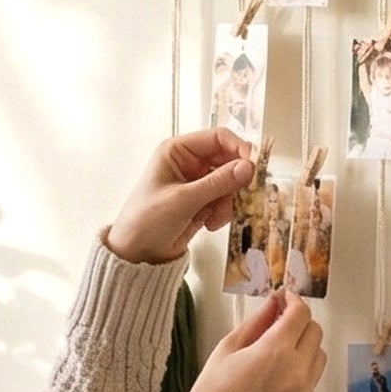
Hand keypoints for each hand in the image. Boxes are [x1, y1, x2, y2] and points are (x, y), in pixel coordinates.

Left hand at [106, 129, 252, 265]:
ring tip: (213, 219)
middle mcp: (189, 162)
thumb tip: (248, 168)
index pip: (218, 138)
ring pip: (231, 183)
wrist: (137, 253)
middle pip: (228, 161)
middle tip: (241, 197)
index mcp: (178, 150)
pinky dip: (223, 212)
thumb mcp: (183, 200)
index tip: (252, 168)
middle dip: (235, 182)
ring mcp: (198, 182)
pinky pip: (226, 200)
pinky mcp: (203, 201)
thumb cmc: (147, 221)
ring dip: (228, 201)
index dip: (238, 149)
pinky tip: (209, 224)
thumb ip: (217, 183)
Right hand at [183, 290, 325, 391]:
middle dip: (300, 323)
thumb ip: (256, 322)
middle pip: (315, 332)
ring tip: (280, 353)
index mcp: (275, 351)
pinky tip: (277, 379)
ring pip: (319, 357)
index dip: (294, 301)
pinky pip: (312, 383)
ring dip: (305, 348)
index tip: (286, 299)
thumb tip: (272, 304)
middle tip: (281, 324)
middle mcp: (296, 371)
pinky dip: (301, 374)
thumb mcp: (228, 348)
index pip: (300, 314)